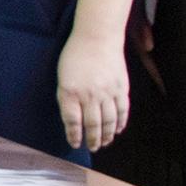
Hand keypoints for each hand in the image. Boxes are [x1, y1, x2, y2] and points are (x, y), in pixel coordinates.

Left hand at [58, 32, 131, 153]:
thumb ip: (66, 98)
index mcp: (70, 92)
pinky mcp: (121, 88)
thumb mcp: (62, 77)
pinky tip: (118, 129)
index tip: (75, 143)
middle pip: (92, 125)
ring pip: (109, 121)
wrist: (97, 37)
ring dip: (107, 135)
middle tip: (92, 148)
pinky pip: (122, 111)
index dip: (74, 135)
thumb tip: (72, 120)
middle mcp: (89, 95)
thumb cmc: (75, 55)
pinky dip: (121, 123)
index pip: (72, 121)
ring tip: (105, 142)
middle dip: (92, 140)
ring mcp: (107, 92)